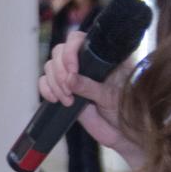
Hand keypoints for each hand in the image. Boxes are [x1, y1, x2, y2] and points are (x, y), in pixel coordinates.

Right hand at [40, 30, 142, 167]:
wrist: (122, 132)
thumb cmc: (125, 111)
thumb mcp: (111, 97)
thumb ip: (90, 87)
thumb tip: (69, 79)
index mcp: (102, 56)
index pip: (78, 40)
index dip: (70, 51)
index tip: (72, 70)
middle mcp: (85, 62)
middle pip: (59, 52)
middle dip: (60, 72)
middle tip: (69, 91)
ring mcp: (73, 76)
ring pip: (50, 67)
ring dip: (54, 83)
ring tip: (67, 100)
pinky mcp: (64, 90)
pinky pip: (45, 83)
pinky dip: (45, 90)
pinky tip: (55, 100)